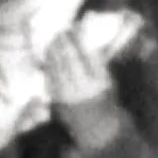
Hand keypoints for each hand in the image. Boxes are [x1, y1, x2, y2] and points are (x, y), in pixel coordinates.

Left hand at [41, 8, 139, 126]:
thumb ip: (98, 61)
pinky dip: (49, 64)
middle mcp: (82, 88)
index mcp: (99, 81)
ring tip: (54, 40)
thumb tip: (85, 39)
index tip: (74, 28)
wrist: (97, 129)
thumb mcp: (108, 80)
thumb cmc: (105, 101)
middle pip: (69, 58)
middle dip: (63, 42)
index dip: (78, 39)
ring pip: (57, 66)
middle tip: (61, 31)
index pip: (86, 53)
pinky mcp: (56, 100)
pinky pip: (50, 77)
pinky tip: (49, 56)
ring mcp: (67, 94)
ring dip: (54, 50)